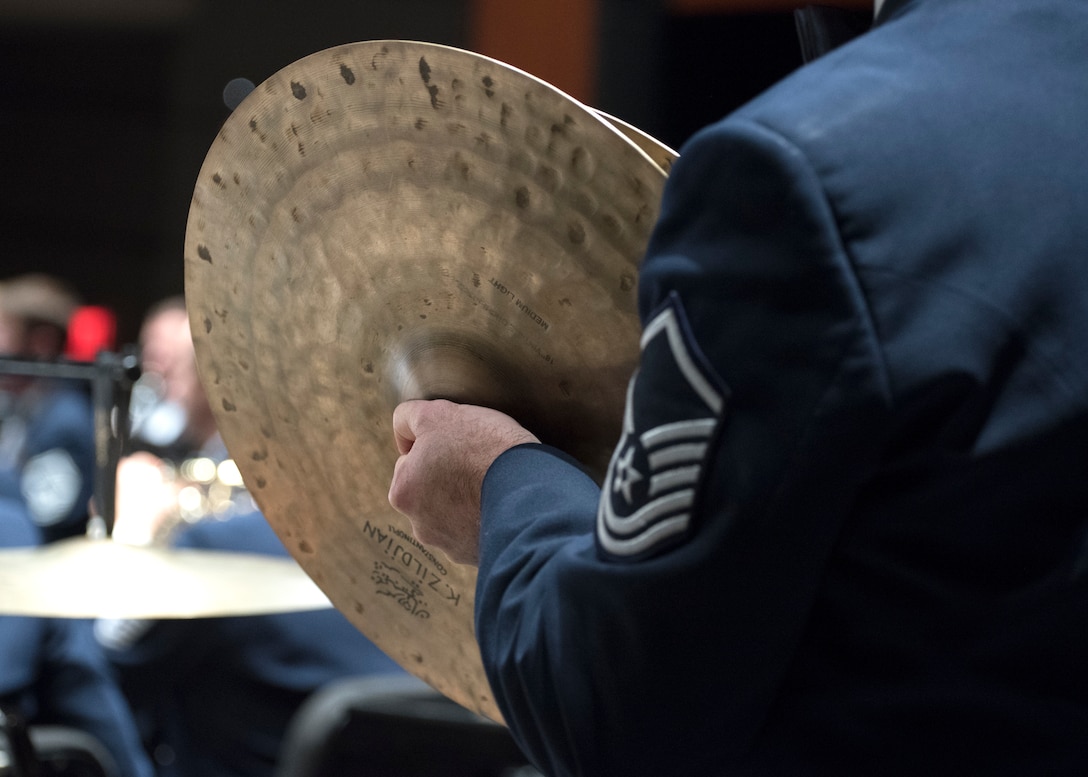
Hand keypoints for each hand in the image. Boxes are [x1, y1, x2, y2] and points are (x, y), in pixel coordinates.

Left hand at [388, 399, 538, 564]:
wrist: (531, 490)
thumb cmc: (484, 448)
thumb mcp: (439, 413)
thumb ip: (409, 417)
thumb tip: (404, 429)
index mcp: (403, 492)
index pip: (409, 459)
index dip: (433, 444)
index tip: (457, 442)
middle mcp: (420, 526)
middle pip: (430, 490)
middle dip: (446, 477)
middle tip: (475, 462)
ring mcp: (450, 544)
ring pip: (453, 513)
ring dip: (466, 500)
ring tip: (491, 483)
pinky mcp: (478, 555)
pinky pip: (477, 532)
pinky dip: (486, 519)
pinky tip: (501, 504)